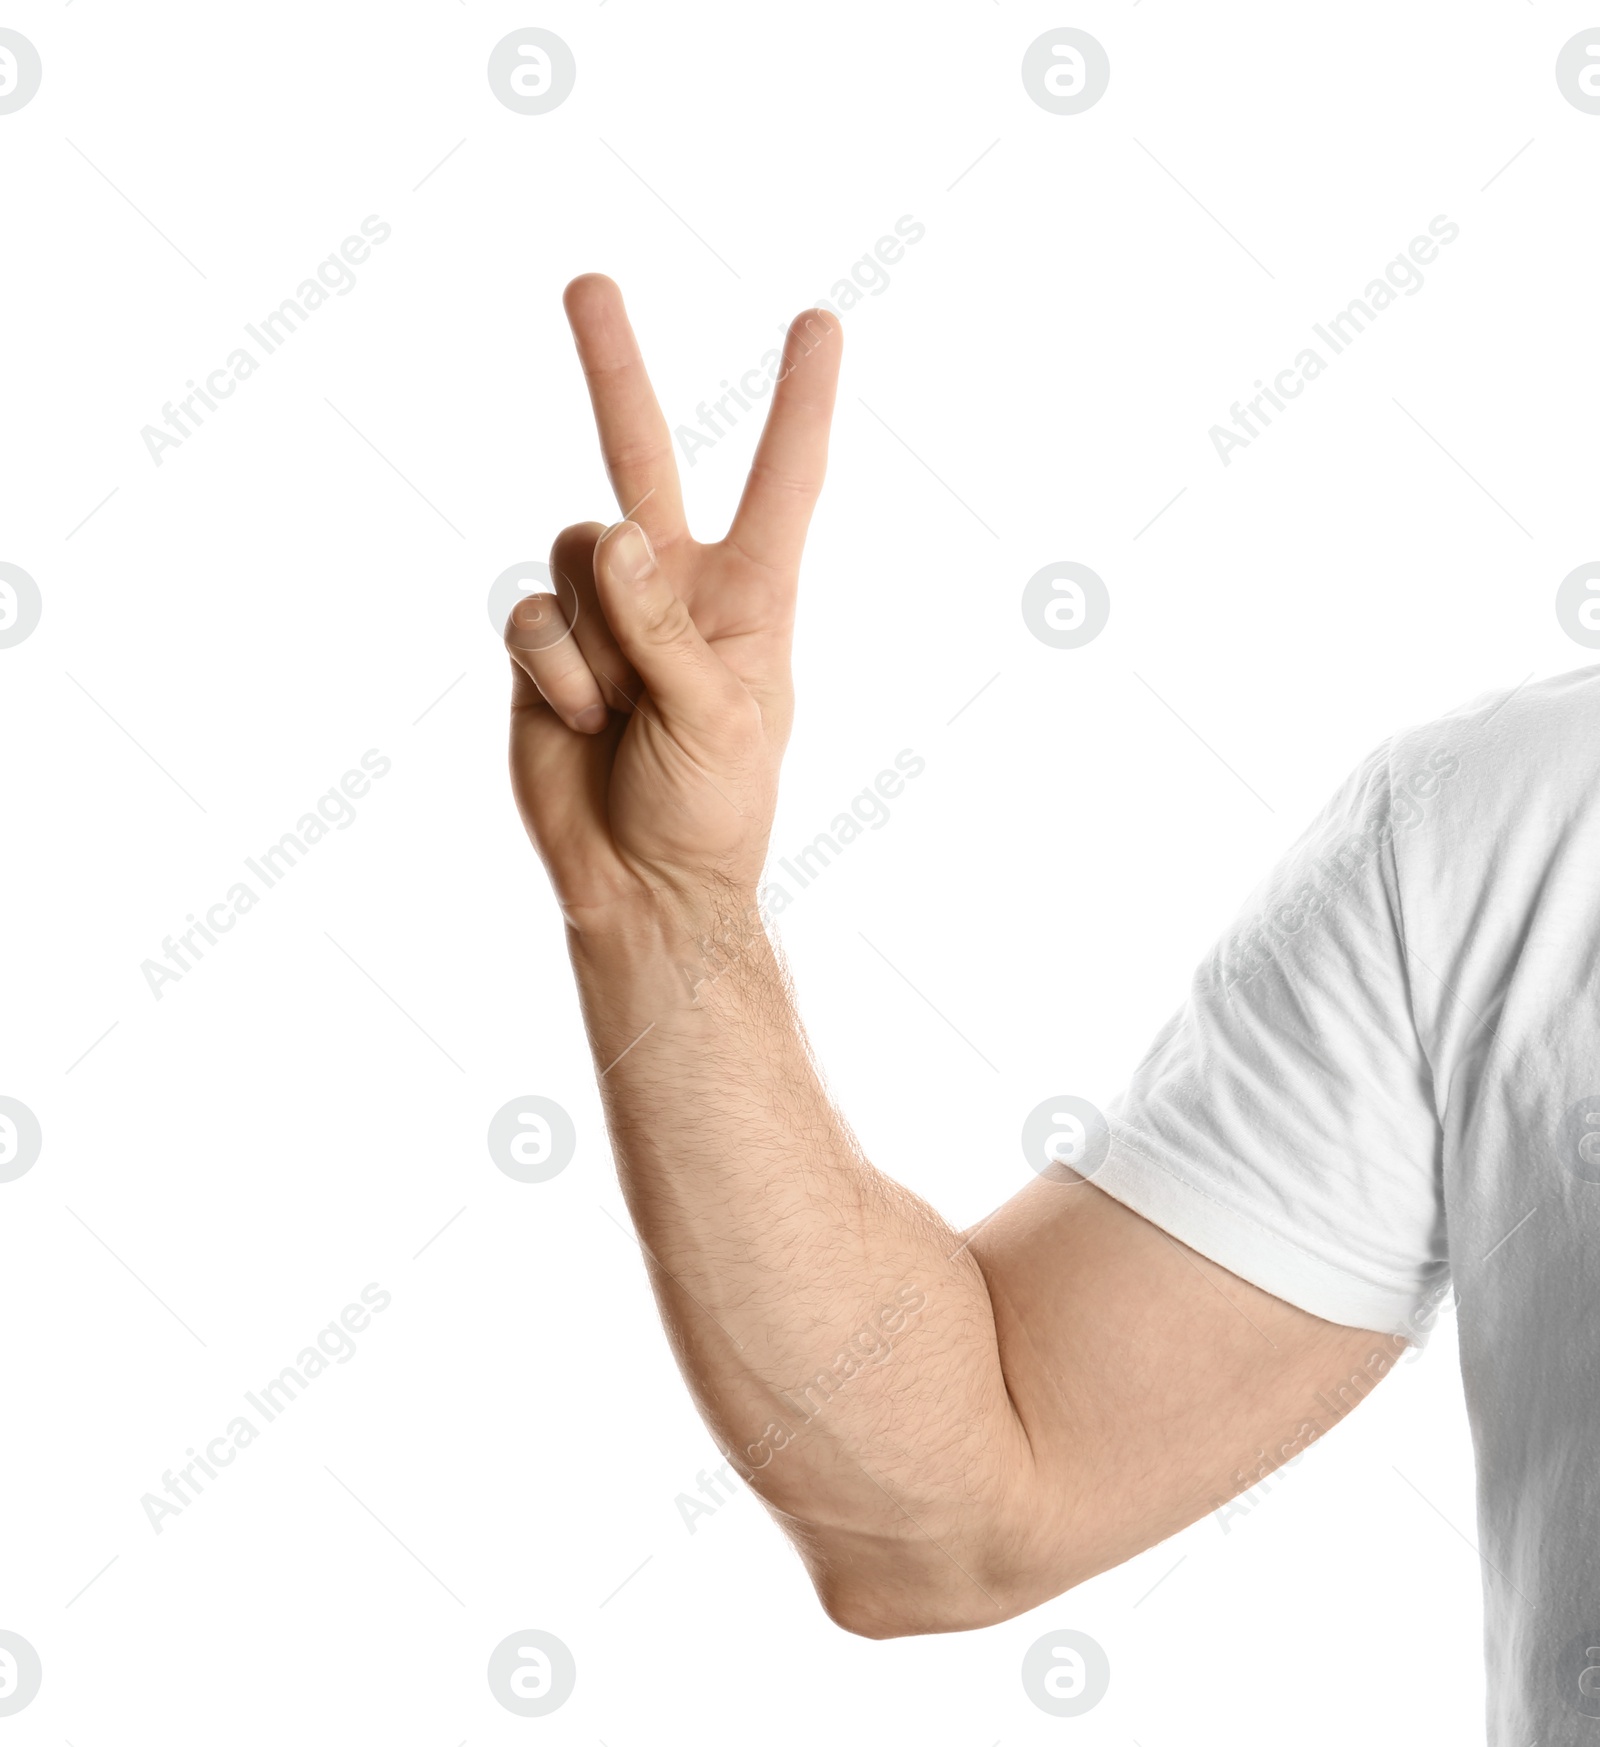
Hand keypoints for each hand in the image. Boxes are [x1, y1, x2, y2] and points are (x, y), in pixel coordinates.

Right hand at [505, 275, 842, 937]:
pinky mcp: (545, 651)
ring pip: (573, 550)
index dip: (798, 403)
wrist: (640, 887)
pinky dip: (555, 672)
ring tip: (621, 714)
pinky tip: (582, 724)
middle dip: (613, 371)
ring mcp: (604, 615)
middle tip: (588, 283)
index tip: (819, 323)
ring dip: (594, 637)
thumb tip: (611, 530)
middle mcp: (673, 587)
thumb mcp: (719, 718)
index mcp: (750, 596)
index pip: (782, 482)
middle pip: (639, 456)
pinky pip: (529, 617)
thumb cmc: (710, 809)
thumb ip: (666, 624)